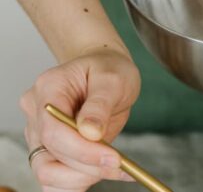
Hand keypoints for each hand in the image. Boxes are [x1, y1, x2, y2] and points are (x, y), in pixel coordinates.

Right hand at [19, 48, 140, 191]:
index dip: (82, 150)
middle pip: (49, 156)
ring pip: (47, 172)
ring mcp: (38, 133)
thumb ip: (101, 105)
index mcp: (48, 89)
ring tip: (114, 167)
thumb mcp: (114, 79)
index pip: (53, 131)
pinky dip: (78, 181)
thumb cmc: (108, 69)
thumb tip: (90, 133)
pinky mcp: (49, 149)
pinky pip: (54, 177)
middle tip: (119, 164)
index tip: (114, 158)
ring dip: (82, 178)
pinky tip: (104, 172)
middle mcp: (35, 113)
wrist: (105, 72)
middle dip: (87, 167)